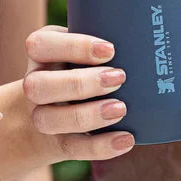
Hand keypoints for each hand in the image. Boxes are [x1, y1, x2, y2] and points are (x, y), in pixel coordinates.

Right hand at [21, 26, 137, 164]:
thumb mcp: (85, 48)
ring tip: (121, 109)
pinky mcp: (56, 142)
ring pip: (47, 119)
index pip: (39, 45)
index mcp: (40, 53)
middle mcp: (34, 83)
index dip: (73, 47)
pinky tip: (126, 139)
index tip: (111, 50)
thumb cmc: (84, 65)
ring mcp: (41, 115)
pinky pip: (71, 148)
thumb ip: (104, 38)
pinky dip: (100, 146)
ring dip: (87, 115)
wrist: (60, 107)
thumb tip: (146, 33)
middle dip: (80, 83)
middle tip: (119, 78)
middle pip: (37, 86)